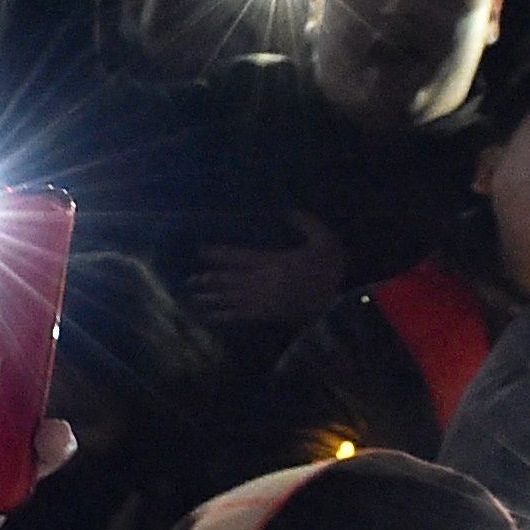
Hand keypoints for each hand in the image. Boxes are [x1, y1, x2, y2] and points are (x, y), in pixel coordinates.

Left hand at [183, 212, 344, 329]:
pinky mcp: (268, 317)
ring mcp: (263, 301)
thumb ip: (307, 225)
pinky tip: (211, 318)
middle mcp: (262, 282)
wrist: (341, 305)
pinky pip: (241, 317)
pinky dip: (224, 317)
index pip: (239, 256)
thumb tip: (288, 211)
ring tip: (193, 297)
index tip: (201, 251)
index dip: (219, 254)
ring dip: (212, 298)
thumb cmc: (333, 272)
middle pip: (229, 280)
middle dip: (209, 279)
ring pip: (231, 298)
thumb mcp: (326, 241)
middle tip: (189, 280)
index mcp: (274, 262)